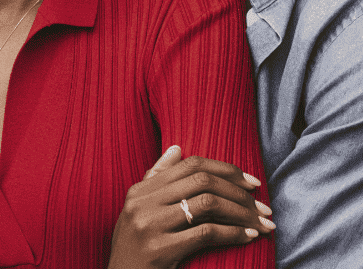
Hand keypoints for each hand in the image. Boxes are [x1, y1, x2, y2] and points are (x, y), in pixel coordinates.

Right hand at [108, 146, 274, 268]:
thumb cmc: (134, 248)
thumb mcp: (139, 210)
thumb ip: (156, 179)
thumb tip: (177, 148)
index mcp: (140, 190)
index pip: (190, 165)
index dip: (225, 169)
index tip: (250, 181)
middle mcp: (144, 203)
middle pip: (201, 181)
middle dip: (238, 191)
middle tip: (263, 205)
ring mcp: (151, 225)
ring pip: (207, 204)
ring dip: (241, 213)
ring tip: (262, 222)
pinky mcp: (161, 250)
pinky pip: (206, 233)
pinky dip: (232, 233)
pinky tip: (249, 236)